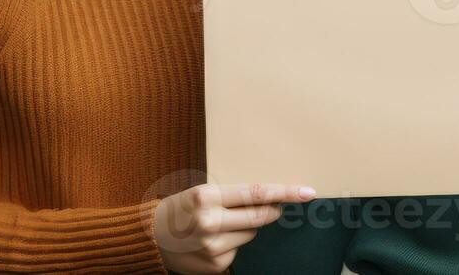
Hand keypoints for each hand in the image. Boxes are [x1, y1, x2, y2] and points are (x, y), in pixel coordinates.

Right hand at [153, 182, 315, 273]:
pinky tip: (213, 242)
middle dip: (272, 211)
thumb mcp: (203, 192)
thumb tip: (272, 199)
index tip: (308, 192)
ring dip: (245, 228)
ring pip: (250, 234)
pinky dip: (232, 245)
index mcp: (207, 197)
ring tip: (220, 225)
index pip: (256, 193)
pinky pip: (238, 251)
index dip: (285, 193)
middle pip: (259, 216)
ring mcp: (212, 247)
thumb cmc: (181, 208)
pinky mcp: (214, 266)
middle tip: (274, 207)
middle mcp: (209, 222)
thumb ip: (234, 195)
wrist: (150, 237)